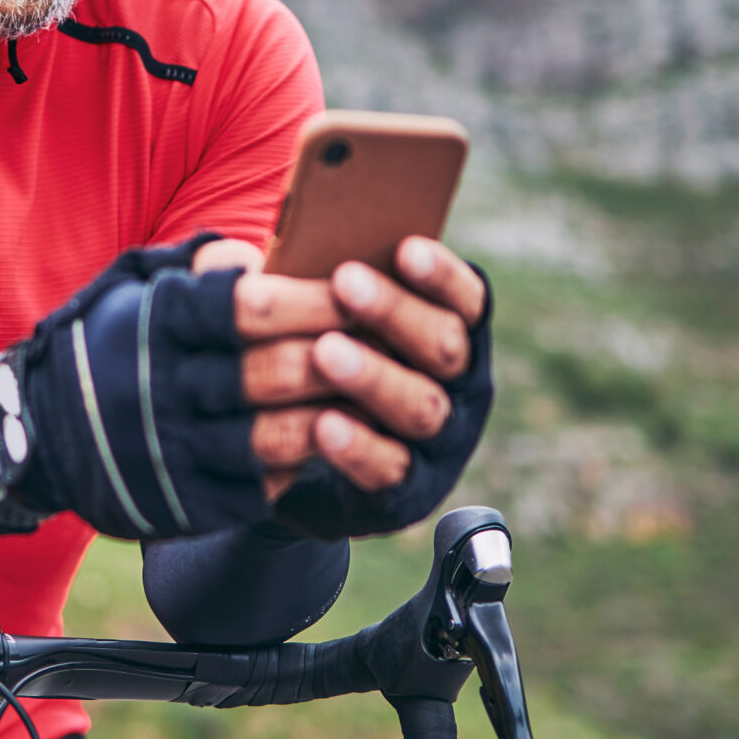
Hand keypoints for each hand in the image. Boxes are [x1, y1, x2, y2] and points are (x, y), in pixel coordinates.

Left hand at [202, 236, 487, 499]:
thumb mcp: (324, 318)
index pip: (465, 298)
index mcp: (455, 332)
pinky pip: (389, 468)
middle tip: (344, 281)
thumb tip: (273, 245)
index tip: (404, 247)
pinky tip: (323, 424)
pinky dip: (359, 447)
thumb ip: (321, 283)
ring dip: (375, 376)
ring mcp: (441, 444)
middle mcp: (462, 387)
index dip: (440, 274)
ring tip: (325, 350)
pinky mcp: (409, 493)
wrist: (304, 456)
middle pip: (445, 346)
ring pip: (423, 407)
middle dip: (395, 312)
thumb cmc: (320, 360)